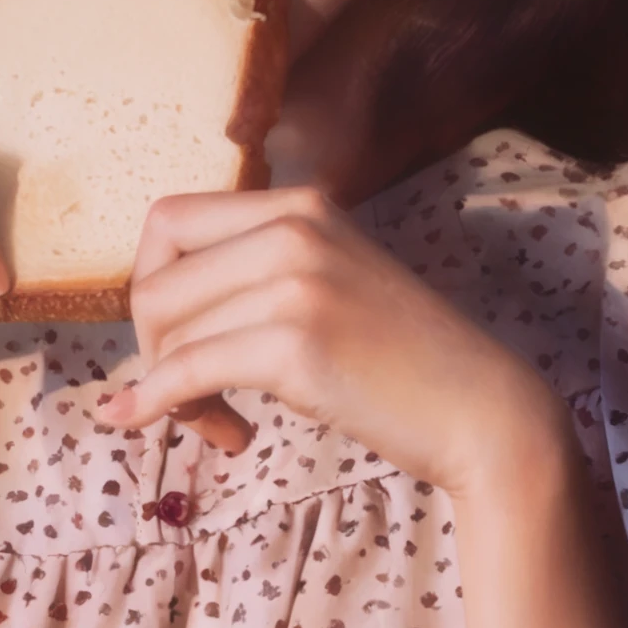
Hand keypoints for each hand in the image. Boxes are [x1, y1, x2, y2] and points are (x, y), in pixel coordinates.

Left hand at [98, 185, 565, 497]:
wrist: (481, 409)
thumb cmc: (396, 358)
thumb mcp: (326, 280)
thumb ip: (254, 270)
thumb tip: (146, 303)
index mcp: (298, 205)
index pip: (167, 220)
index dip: (148, 281)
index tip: (173, 334)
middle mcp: (293, 228)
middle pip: (154, 280)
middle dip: (151, 345)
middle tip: (191, 394)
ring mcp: (296, 282)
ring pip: (168, 332)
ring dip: (170, 389)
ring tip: (215, 422)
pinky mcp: (297, 344)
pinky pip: (186, 371)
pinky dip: (156, 402)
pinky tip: (150, 422)